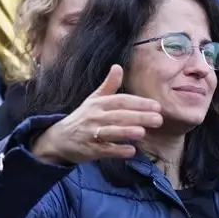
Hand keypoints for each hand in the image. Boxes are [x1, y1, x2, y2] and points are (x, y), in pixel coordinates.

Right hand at [32, 65, 163, 164]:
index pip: (121, 101)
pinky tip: (131, 151)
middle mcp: (94, 117)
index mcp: (98, 103)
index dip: (138, 103)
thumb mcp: (94, 100)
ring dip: (126, 132)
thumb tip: (118, 66)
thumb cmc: (83, 117)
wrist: (60, 138)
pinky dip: (117, 150)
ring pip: (110, 132)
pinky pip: (105, 150)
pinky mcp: (89, 150)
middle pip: (118, 116)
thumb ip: (109, 85)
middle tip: (158, 119)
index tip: (156, 106)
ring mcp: (91, 133)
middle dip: (139, 117)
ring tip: (143, 132)